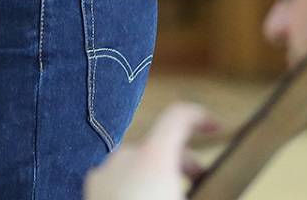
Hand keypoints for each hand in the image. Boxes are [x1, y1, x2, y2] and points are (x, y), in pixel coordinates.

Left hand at [84, 102, 213, 199]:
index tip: (216, 126)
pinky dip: (134, 182)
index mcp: (152, 158)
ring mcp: (103, 171)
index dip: (201, 116)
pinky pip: (118, 175)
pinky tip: (142, 196)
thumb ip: (202, 183)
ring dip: (158, 172)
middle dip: (183, 158)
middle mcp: (124, 156)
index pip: (178, 116)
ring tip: (170, 191)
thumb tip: (207, 179)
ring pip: (138, 161)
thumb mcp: (192, 198)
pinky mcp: (90, 186)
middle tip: (199, 178)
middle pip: (159, 144)